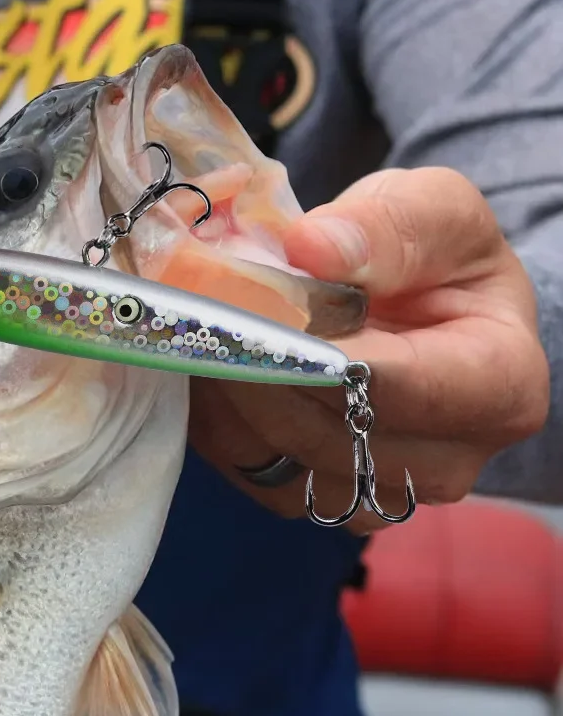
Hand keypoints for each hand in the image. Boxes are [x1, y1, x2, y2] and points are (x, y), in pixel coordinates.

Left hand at [188, 167, 549, 533]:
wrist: (417, 309)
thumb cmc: (435, 262)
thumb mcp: (433, 212)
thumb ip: (385, 226)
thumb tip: (312, 248)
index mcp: (501, 390)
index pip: (390, 385)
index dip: (312, 351)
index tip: (256, 310)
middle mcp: (448, 463)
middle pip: (326, 432)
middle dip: (261, 368)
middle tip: (214, 312)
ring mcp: (379, 495)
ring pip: (280, 462)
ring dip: (231, 398)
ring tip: (215, 335)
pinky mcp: (322, 503)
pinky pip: (250, 473)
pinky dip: (221, 422)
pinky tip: (219, 370)